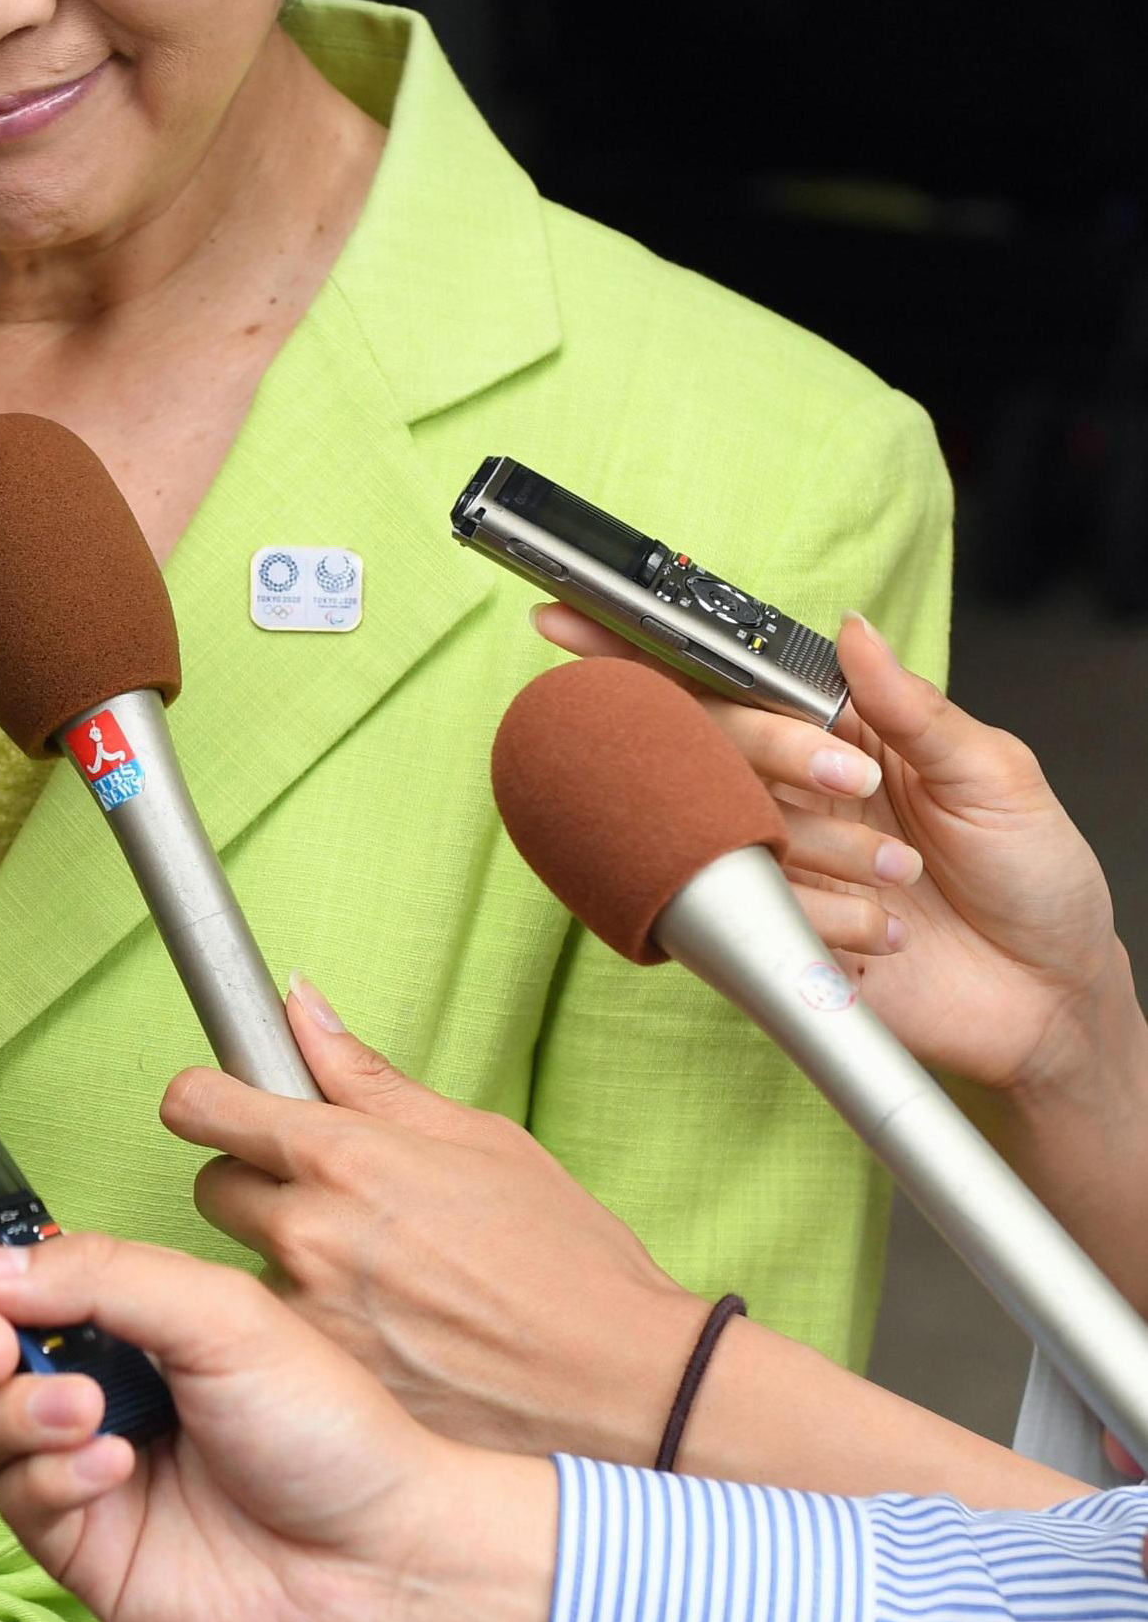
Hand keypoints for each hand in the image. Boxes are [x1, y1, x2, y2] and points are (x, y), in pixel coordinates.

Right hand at [0, 1204, 553, 1621]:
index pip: (1, 1274)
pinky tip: (117, 1470)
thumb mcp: (219, 1314)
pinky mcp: (82, 1549)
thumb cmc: (329, 1425)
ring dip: (13, 1413)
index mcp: (118, 1318)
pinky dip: (51, 1480)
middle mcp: (85, 1389)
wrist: (381, 1553)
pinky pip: (15, 1506)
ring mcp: (78, 1471)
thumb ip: (100, 1276)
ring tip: (93, 1416)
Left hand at [162, 977, 702, 1461]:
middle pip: (210, 1187)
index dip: (207, 1102)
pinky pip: (281, 1337)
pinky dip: (312, 1330)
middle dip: (254, 1185)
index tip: (222, 1109)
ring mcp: (308, 1314)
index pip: (201, 1106)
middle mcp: (310, 1232)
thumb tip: (296, 1004)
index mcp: (346, 1156)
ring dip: (286, 1264)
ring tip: (372, 1280)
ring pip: (245, 1267)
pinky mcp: (319, 1381)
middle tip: (326, 1202)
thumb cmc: (565, 1257)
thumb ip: (366, 1076)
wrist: (615, 1383)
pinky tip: (380, 1333)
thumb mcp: (477, 1137)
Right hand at [537, 607, 1132, 1103]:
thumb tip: (852, 631)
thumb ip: (913, 705)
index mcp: (843, 733)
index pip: (734, 677)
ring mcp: (775, 864)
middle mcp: (794, 792)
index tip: (577, 619)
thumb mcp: (995, 775)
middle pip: (711, 743)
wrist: (1044, 1002)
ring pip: (729, 829)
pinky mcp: (769, 934)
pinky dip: (820, 919)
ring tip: (903, 881)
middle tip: (853, 785)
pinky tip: (884, 934)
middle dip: (775, 758)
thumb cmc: (1034, 879)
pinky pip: (748, 912)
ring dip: (823, 854)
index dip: (649, 647)